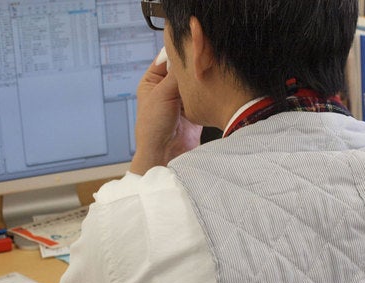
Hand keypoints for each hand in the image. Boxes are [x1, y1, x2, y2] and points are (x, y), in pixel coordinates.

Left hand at [131, 58, 201, 173]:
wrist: (164, 154)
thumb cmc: (152, 127)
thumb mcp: (162, 94)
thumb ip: (176, 74)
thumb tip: (188, 54)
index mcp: (152, 81)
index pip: (168, 59)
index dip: (179, 53)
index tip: (192, 46)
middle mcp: (167, 89)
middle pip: (183, 71)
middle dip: (192, 68)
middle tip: (203, 60)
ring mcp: (182, 100)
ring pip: (195, 83)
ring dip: (201, 81)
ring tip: (208, 75)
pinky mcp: (195, 111)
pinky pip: (204, 97)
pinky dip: (208, 94)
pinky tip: (212, 89)